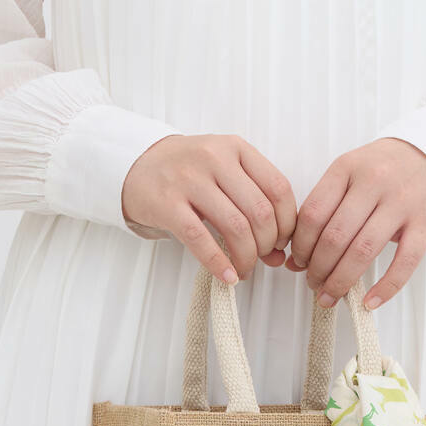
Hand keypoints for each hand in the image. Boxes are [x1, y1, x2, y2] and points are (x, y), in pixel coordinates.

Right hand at [122, 133, 297, 284]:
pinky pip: (201, 240)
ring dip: (246, 258)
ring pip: (235, 227)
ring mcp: (189, 179)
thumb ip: (254, 207)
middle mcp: (215, 158)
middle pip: (260, 212)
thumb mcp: (225, 176)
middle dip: (267, 244)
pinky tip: (228, 276)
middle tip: (261, 258)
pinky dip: (219, 264)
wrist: (138, 164)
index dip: (287, 223)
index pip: (278, 189)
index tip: (281, 242)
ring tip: (244, 269)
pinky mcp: (167, 203)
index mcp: (236, 149)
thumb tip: (277, 256)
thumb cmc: (190, 174)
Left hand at [284, 137, 425, 309]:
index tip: (297, 262)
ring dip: (341, 281)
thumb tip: (295, 261)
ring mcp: (402, 202)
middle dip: (318, 268)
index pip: (313, 214)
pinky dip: (385, 288)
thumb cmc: (381, 173)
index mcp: (347, 168)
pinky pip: (404, 262)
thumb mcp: (348, 177)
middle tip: (313, 283)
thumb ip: (323, 212)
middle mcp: (374, 182)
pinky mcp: (425, 223)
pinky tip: (368, 302)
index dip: (300, 245)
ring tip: (330, 296)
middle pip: (335, 236)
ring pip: (363, 251)